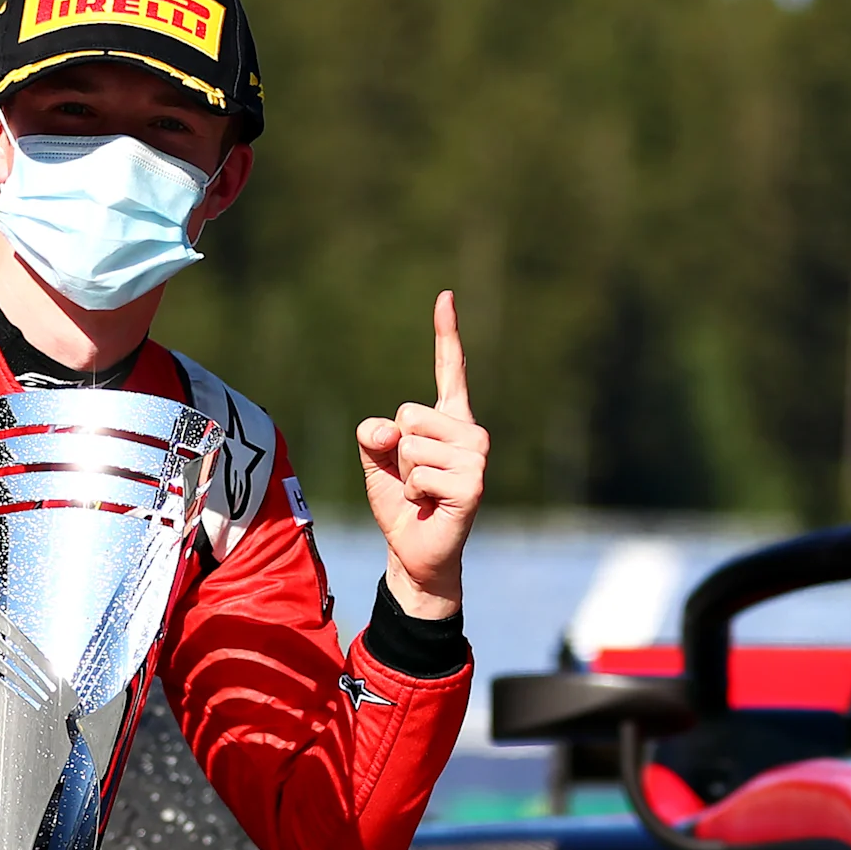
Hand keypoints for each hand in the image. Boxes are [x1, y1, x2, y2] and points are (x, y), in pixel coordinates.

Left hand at [355, 289, 486, 619]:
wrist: (415, 552)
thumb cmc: (400, 502)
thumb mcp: (376, 459)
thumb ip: (373, 433)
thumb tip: (389, 430)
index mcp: (450, 420)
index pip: (449, 370)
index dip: (446, 334)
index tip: (445, 297)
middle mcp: (471, 433)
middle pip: (409, 412)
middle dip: (397, 448)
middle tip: (413, 477)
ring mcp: (476, 459)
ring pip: (412, 444)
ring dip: (404, 474)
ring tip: (422, 493)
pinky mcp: (473, 485)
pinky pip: (419, 474)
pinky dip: (413, 494)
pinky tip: (429, 506)